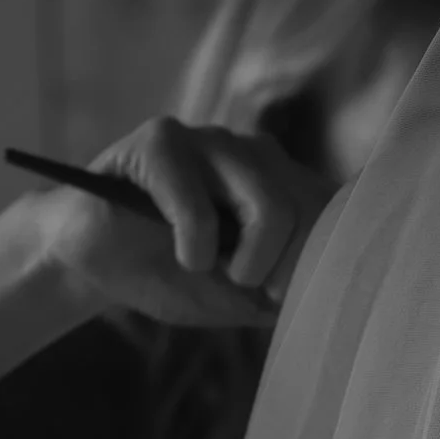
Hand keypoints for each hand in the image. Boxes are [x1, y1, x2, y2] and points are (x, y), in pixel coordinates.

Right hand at [19, 117, 335, 330]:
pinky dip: (196, 250)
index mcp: (284, 184)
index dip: (324, 261)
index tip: (284, 294)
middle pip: (313, 213)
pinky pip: (202, 208)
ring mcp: (211, 140)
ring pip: (270, 205)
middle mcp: (256, 153)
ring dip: (248, 263)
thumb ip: (294, 288)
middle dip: (286, 270)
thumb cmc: (172, 276)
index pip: (339, 211)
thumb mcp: (245, 297)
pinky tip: (182, 257)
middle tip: (247, 286)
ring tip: (212, 271)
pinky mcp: (162, 141)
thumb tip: (343, 289)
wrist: (96, 262)